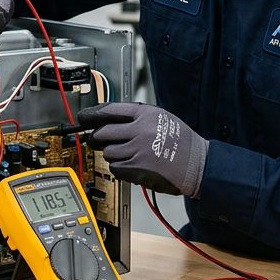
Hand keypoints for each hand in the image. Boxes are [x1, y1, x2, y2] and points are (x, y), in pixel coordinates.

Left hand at [76, 102, 207, 197]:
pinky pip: (115, 168)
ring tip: (128, 154)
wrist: (197, 164)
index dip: (92, 115)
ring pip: (108, 152)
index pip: (110, 110)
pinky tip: (133, 165)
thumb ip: (136, 118)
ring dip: (112, 154)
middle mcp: (140, 130)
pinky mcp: (137, 169)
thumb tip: (108, 121)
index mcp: (145, 114)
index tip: (83, 117)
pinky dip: (119, 168)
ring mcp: (137, 150)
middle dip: (97, 138)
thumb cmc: (181, 142)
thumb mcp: (161, 118)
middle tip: (97, 140)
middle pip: (102, 133)